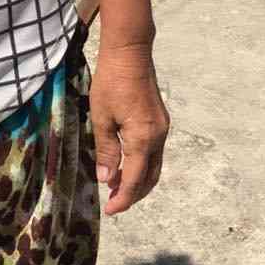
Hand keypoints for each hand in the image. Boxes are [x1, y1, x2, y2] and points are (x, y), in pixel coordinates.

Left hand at [89, 42, 168, 214]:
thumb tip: (107, 179)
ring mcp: (162, 129)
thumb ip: (107, 150)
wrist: (130, 54)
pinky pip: (154, 152)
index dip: (123, 198)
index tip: (110, 210)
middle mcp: (158, 137)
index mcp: (143, 138)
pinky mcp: (160, 122)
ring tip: (118, 188)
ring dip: (139, 181)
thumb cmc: (112, 82)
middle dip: (134, 194)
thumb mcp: (102, 117)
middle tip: (114, 204)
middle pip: (150, 177)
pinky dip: (142, 165)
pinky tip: (127, 165)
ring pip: (155, 166)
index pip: (135, 179)